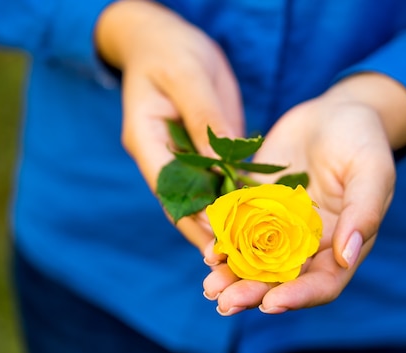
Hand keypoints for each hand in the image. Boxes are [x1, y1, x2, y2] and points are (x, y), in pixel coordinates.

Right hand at [95, 1, 243, 249]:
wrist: (166, 40)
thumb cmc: (170, 51)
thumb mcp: (187, 76)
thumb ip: (203, 116)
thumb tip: (222, 159)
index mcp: (146, 141)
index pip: (168, 187)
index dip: (192, 213)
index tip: (220, 234)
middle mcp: (162, 158)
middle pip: (184, 203)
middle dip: (209, 231)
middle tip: (237, 259)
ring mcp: (182, 158)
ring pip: (202, 199)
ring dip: (224, 224)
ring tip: (250, 252)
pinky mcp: (203, 153)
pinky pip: (219, 182)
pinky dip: (236, 201)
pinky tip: (259, 220)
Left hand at [203, 73, 405, 314]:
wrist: (333, 113)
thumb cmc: (362, 140)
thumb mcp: (372, 171)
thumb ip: (363, 212)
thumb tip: (348, 256)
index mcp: (342, 244)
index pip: (322, 283)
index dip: (298, 297)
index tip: (270, 304)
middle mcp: (309, 243)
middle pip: (281, 279)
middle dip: (254, 292)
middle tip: (225, 302)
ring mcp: (280, 227)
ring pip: (254, 260)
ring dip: (232, 276)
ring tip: (209, 286)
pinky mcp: (257, 207)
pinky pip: (237, 229)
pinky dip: (221, 241)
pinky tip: (205, 248)